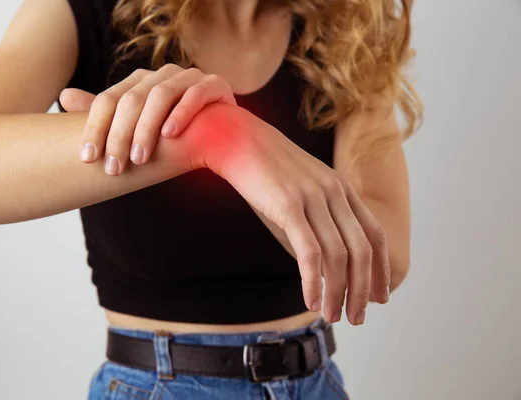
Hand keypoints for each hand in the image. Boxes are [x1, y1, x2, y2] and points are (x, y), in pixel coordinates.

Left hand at [59, 64, 235, 174]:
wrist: (224, 138)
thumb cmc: (177, 135)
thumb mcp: (137, 127)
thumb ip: (106, 113)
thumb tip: (63, 97)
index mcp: (140, 81)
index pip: (109, 100)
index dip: (96, 128)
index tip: (87, 158)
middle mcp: (162, 74)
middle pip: (132, 99)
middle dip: (120, 135)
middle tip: (113, 167)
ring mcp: (189, 77)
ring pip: (160, 96)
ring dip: (147, 129)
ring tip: (139, 159)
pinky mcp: (214, 85)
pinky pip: (195, 95)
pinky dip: (181, 114)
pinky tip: (170, 135)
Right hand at [187, 103, 390, 324]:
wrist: (235, 138)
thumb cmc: (265, 167)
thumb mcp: (302, 185)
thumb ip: (319, 209)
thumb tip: (325, 248)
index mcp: (342, 187)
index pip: (375, 235)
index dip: (380, 269)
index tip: (380, 296)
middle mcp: (334, 192)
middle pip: (362, 251)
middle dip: (363, 290)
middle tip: (357, 317)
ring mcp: (312, 198)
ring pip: (338, 256)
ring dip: (338, 293)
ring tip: (330, 316)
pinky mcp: (288, 205)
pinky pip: (309, 252)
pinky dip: (313, 282)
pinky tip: (310, 300)